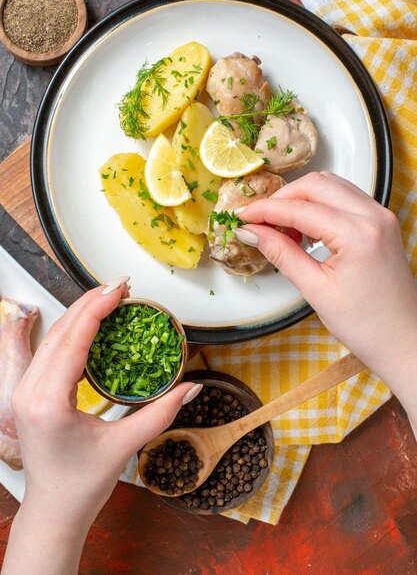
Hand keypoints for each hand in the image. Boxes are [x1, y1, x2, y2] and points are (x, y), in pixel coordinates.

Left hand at [3, 280, 199, 574]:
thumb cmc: (82, 485)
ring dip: (80, 314)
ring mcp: (24, 391)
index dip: (96, 309)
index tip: (119, 290)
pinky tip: (91, 323)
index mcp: (48, 402)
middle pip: (60, 331)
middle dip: (90, 303)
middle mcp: (29, 391)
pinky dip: (71, 332)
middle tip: (121, 287)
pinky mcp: (28, 392)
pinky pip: (49, 351)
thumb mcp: (124, 446)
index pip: (73, 340)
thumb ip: (160, 413)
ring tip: (109, 298)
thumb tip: (192, 387)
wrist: (54, 510)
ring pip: (51, 338)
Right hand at [236, 172, 416, 433]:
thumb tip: (252, 232)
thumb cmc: (366, 325)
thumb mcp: (316, 290)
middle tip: (257, 221)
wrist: (403, 339)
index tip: (241, 217)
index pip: (299, 208)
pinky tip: (304, 229)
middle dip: (281, 199)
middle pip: (315, 185)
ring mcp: (381, 215)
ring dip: (300, 199)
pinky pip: (344, 198)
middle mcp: (373, 216)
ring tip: (279, 228)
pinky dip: (319, 205)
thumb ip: (282, 254)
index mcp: (357, 234)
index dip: (265, 210)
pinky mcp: (382, 222)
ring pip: (330, 185)